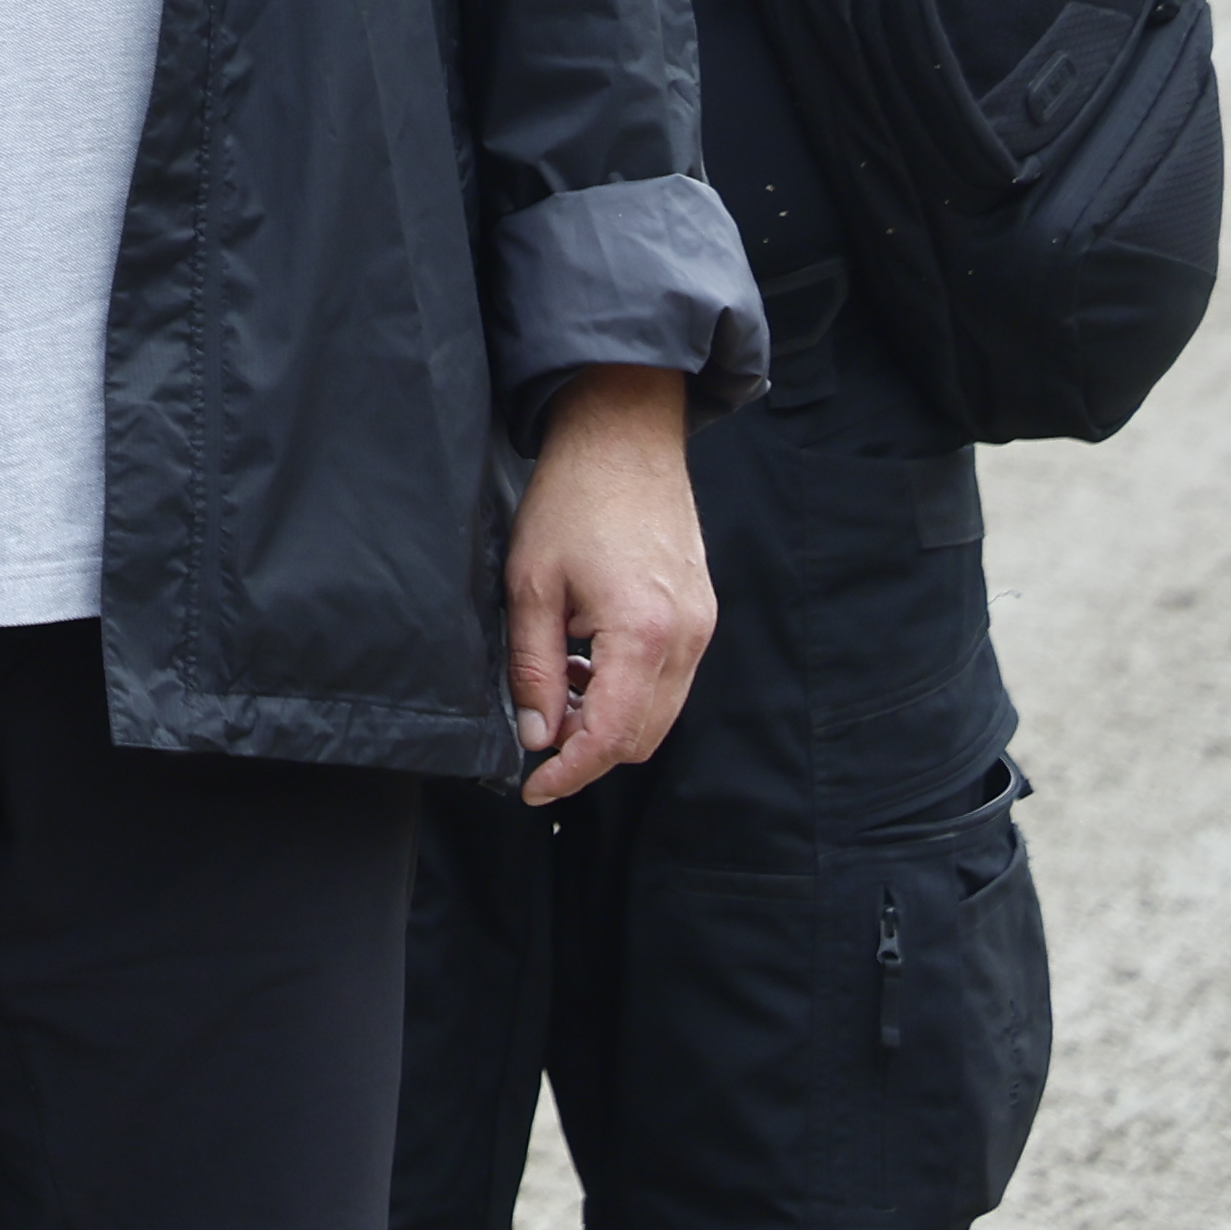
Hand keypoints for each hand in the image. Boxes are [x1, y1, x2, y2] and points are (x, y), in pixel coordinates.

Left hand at [505, 363, 712, 803]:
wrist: (624, 441)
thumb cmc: (572, 502)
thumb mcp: (529, 586)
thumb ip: (530, 667)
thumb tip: (535, 733)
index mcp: (643, 634)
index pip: (610, 736)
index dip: (569, 772)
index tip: (535, 787)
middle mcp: (686, 639)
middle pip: (642, 736)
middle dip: (586, 748)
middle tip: (535, 729)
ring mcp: (701, 628)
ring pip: (658, 713)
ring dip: (606, 717)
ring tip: (553, 680)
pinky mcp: (701, 615)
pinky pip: (669, 679)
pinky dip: (626, 688)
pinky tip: (582, 658)